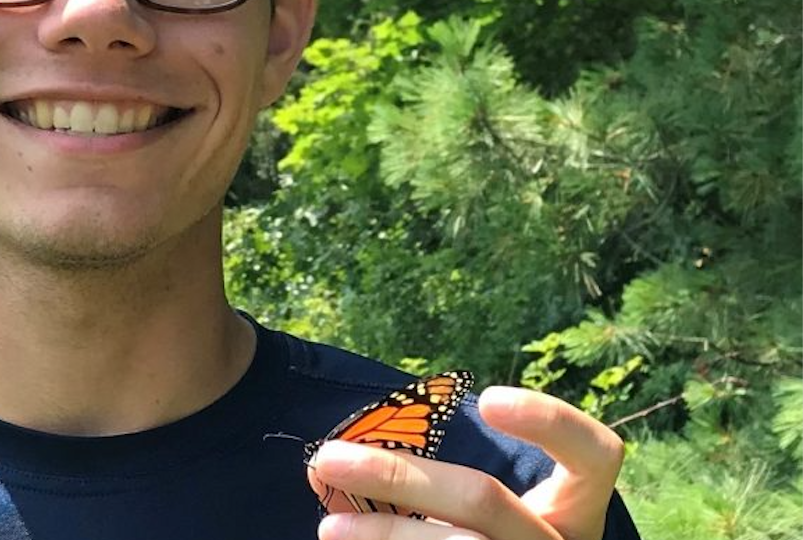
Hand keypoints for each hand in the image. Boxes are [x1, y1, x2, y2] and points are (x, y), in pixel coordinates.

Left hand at [307, 385, 623, 539]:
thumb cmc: (491, 538)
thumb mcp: (496, 511)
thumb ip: (450, 478)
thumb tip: (349, 453)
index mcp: (574, 511)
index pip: (595, 455)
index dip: (552, 422)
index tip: (490, 399)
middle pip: (485, 499)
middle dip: (399, 474)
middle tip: (328, 457)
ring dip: (383, 531)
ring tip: (329, 524)